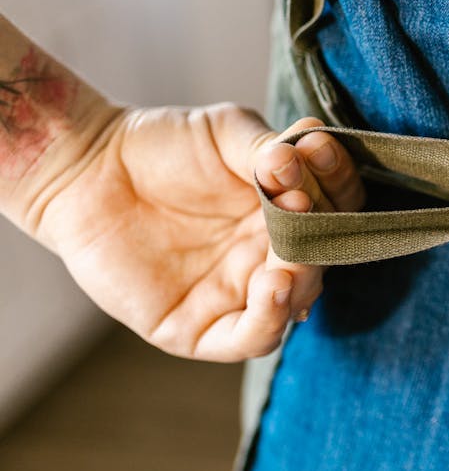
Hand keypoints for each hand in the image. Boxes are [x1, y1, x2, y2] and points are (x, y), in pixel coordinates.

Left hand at [30, 104, 363, 361]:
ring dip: (305, 277)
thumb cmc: (161, 146)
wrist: (87, 170)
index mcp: (288, 210)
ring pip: (298, 300)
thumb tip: (302, 154)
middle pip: (324, 256)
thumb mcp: (225, 133)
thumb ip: (268, 147)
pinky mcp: (201, 328)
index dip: (338, 183)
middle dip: (322, 233)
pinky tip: (273, 284)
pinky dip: (271, 318)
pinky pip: (253, 338)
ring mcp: (240, 292)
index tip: (316, 150)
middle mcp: (271, 254)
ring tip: (289, 253)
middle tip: (302, 201)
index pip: (338, 206)